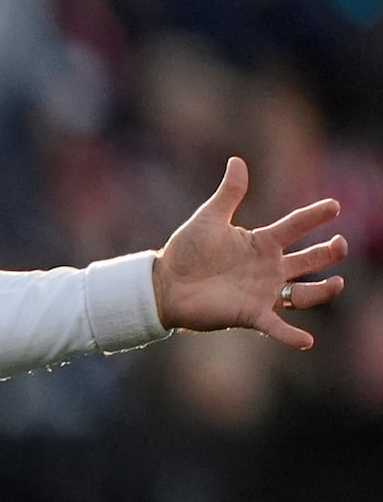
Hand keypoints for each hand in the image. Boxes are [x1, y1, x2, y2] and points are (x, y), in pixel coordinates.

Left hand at [151, 157, 347, 349]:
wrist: (161, 286)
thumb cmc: (184, 252)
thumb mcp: (209, 219)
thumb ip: (229, 193)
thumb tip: (237, 161)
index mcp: (262, 243)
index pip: (295, 226)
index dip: (314, 216)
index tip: (333, 206)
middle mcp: (269, 268)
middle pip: (309, 260)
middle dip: (328, 253)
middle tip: (339, 244)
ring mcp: (263, 292)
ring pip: (303, 294)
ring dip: (322, 291)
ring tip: (336, 284)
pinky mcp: (250, 314)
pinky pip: (276, 327)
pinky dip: (290, 335)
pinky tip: (305, 341)